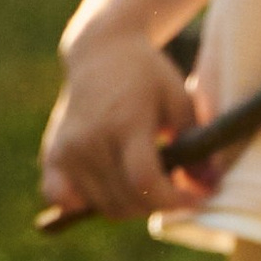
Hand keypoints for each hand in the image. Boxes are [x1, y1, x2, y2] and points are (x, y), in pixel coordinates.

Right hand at [39, 25, 213, 223]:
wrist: (100, 53)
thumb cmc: (148, 75)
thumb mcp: (180, 100)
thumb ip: (196, 144)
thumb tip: (209, 186)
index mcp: (125, 122)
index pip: (144, 181)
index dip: (173, 200)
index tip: (195, 200)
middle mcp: (90, 139)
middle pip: (125, 200)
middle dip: (158, 204)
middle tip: (175, 189)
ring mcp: (66, 149)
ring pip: (103, 205)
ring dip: (132, 206)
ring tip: (149, 184)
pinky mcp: (52, 155)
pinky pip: (63, 199)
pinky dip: (88, 204)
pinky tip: (111, 189)